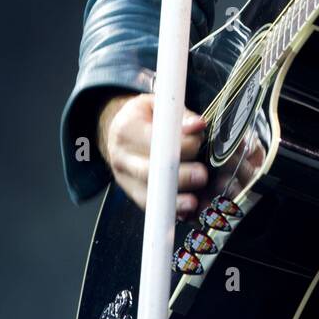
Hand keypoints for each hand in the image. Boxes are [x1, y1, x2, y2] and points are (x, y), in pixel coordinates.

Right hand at [97, 92, 208, 220]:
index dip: (180, 143)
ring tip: (194, 202)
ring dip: (173, 201)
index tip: (198, 141)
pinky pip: (150, 207)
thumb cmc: (142, 117)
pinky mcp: (132, 194)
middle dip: (178, 175)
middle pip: (149, 171)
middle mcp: (122, 157)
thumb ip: (180, 116)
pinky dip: (169, 211)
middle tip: (201, 175)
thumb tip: (198, 126)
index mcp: (127, 129)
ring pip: (148, 195)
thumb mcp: (158, 106)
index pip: (155, 140)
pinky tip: (186, 212)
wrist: (117, 132)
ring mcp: (124, 178)